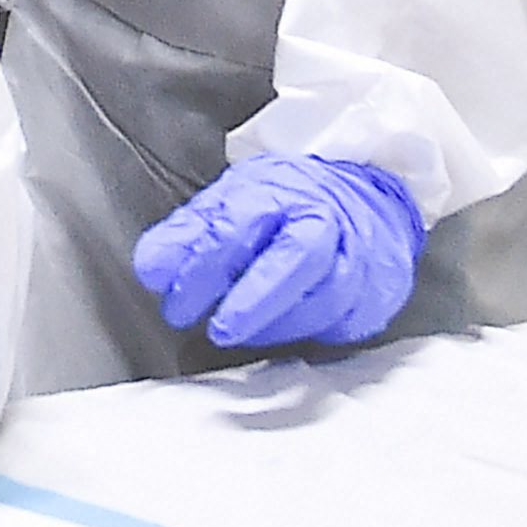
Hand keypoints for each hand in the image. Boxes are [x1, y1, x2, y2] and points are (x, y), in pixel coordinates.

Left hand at [134, 153, 425, 349]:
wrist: (367, 197)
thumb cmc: (291, 202)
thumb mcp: (233, 200)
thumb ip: (188, 235)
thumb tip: (151, 270)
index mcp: (282, 191)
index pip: (240, 226)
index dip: (204, 267)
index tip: (175, 302)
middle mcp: (328, 221)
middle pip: (297, 260)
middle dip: (253, 301)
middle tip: (215, 329)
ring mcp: (360, 260)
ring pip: (322, 302)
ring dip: (272, 326)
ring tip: (238, 331)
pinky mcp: (375, 299)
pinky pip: (342, 326)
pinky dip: (304, 335)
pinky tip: (278, 334)